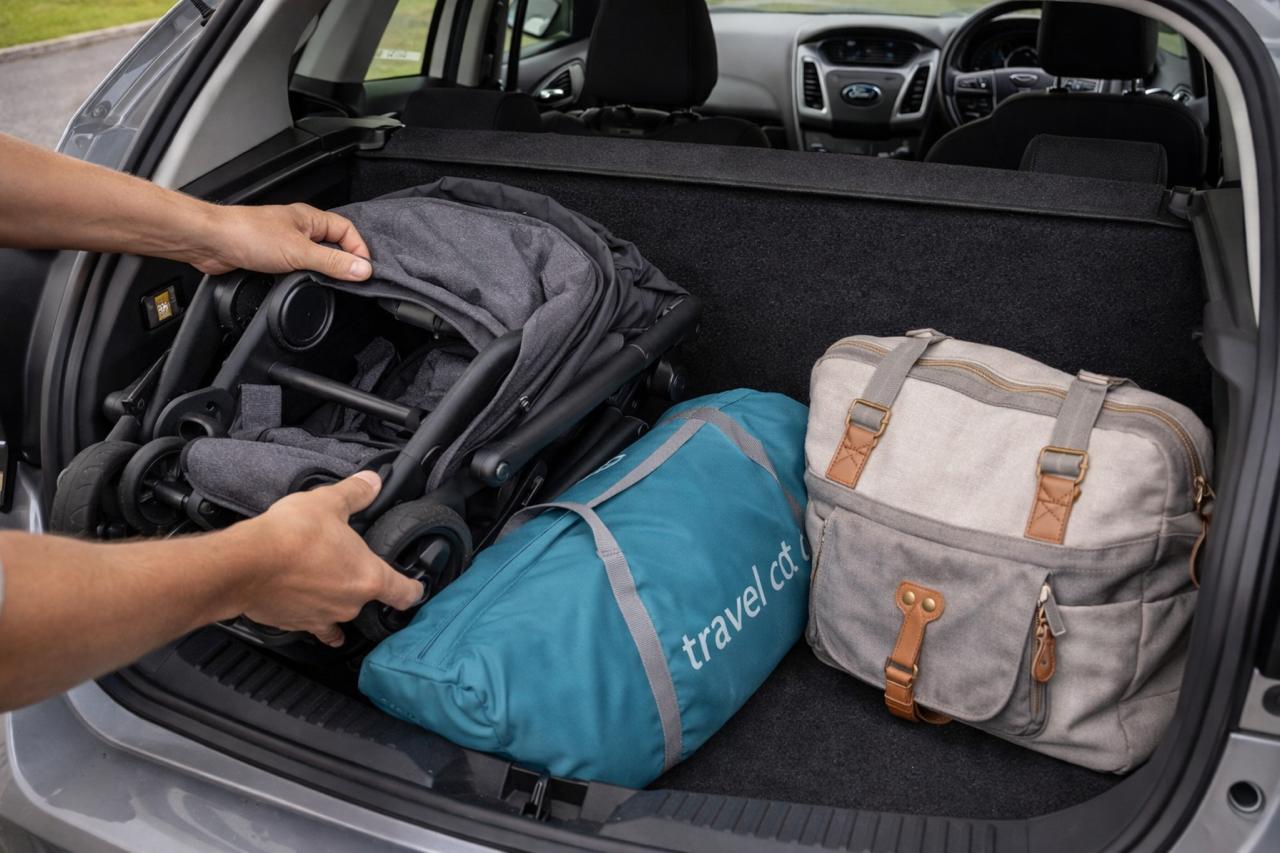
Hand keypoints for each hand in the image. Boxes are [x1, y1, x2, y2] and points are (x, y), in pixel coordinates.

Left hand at [190, 202, 373, 281]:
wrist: (210, 242)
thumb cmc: (247, 234)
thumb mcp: (299, 252)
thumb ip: (332, 262)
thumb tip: (362, 269)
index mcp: (309, 218)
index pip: (347, 231)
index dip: (359, 250)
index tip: (363, 270)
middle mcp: (299, 228)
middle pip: (333, 245)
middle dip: (342, 262)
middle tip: (349, 280)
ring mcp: (285, 242)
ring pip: (314, 257)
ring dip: (321, 270)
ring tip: (324, 283)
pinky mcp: (271, 257)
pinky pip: (296, 267)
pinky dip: (302, 276)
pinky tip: (300, 284)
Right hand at [233, 471, 422, 645]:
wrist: (246, 564)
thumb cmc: (291, 535)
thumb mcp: (329, 502)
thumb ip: (355, 493)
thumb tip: (373, 482)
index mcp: (368, 577)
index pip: (404, 594)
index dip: (414, 590)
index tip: (416, 589)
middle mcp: (350, 603)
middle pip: (367, 598)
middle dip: (359, 582)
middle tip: (345, 563)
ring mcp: (322, 617)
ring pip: (339, 613)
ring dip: (334, 600)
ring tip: (323, 582)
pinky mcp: (295, 624)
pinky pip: (311, 625)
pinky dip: (310, 616)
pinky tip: (302, 604)